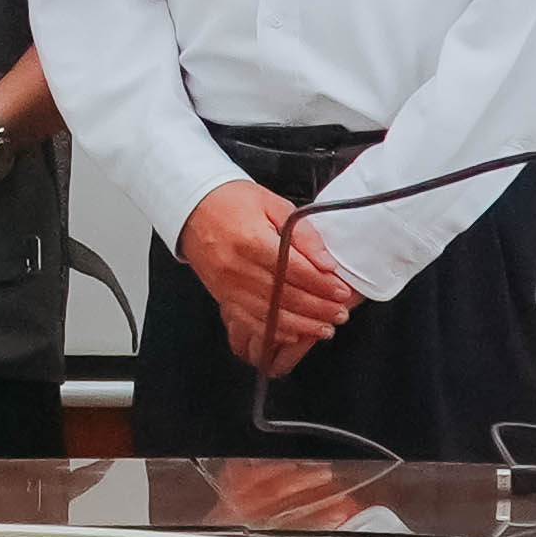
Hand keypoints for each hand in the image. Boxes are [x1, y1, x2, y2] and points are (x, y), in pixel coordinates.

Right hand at [176, 180, 362, 374]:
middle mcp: (238, 267)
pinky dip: (273, 331)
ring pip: (270, 313)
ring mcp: (228, 286)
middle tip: (341, 313)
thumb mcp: (273, 204)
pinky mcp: (222, 296)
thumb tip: (326, 262)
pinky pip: (249, 321)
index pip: (296, 271)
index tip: (343, 292)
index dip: (323, 285)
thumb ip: (302, 233)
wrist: (192, 207)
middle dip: (318, 308)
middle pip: (286, 296)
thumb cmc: (232, 201)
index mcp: (252, 241)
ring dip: (301, 325)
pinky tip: (293, 335)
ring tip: (325, 328)